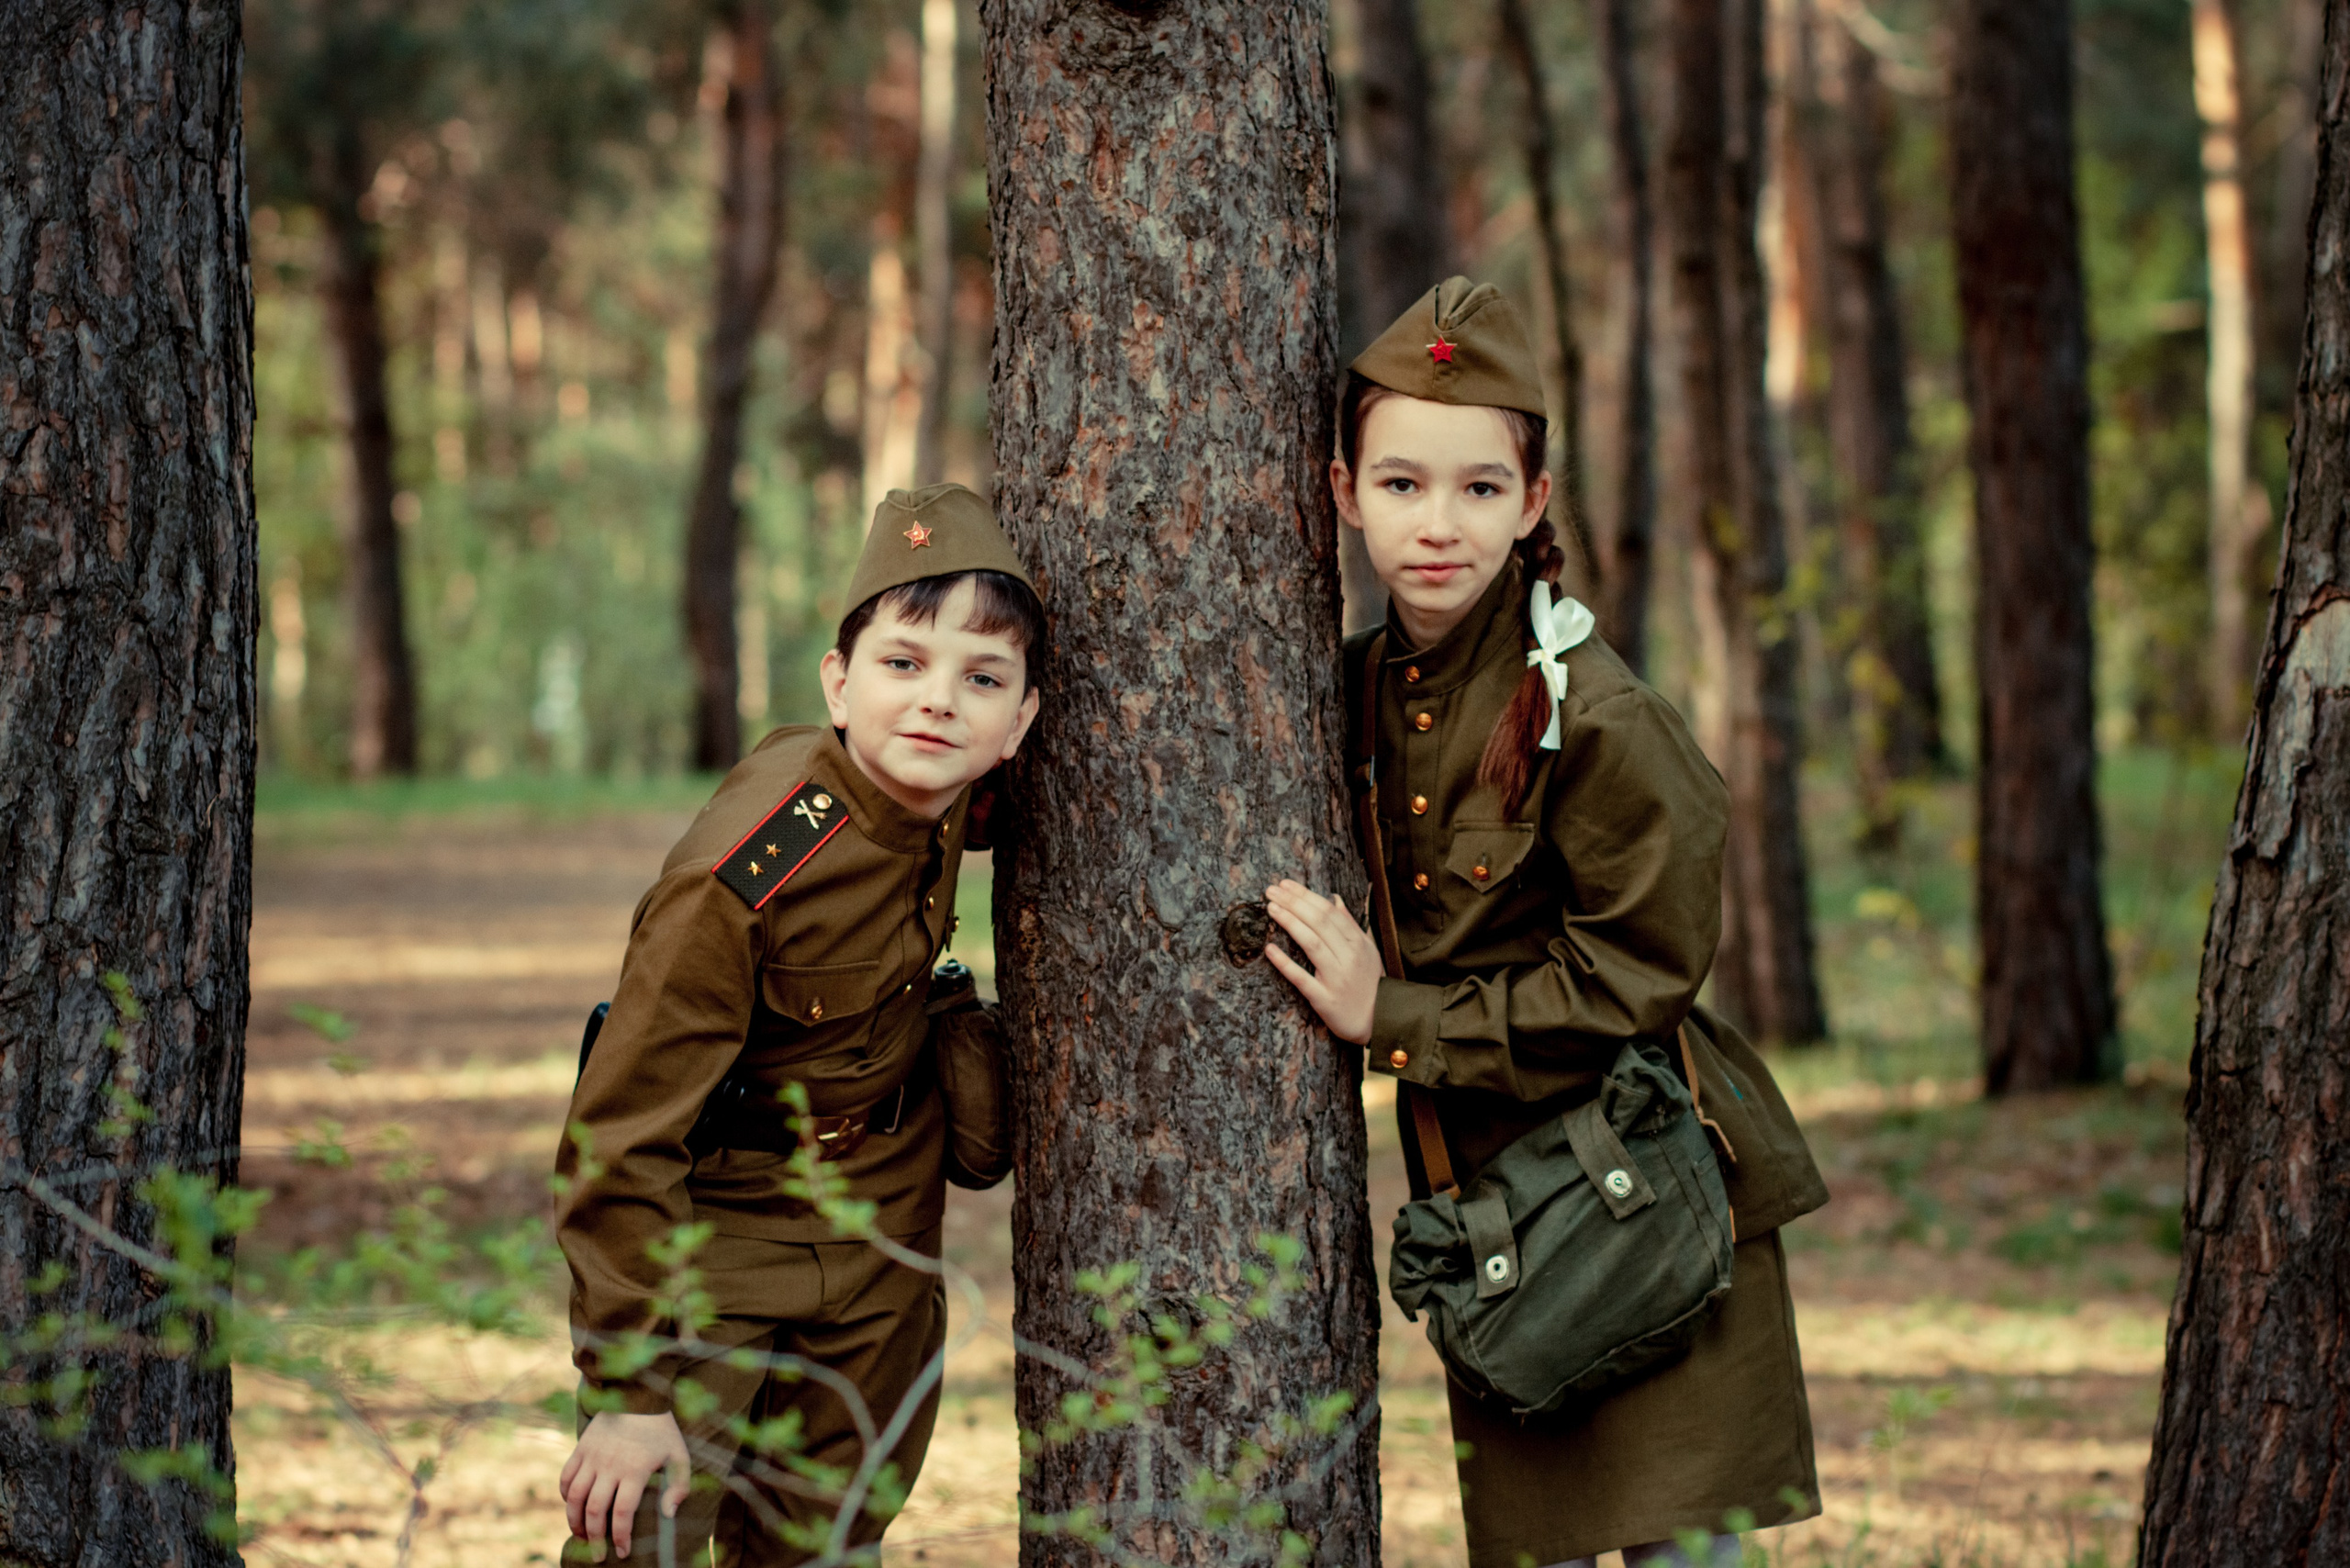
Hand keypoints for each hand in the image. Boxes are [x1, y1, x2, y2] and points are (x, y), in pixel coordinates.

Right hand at [561, 1410, 690, 1558]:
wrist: (639, 1396)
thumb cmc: (662, 1431)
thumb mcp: (679, 1456)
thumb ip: (678, 1486)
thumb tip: (668, 1515)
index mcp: (635, 1469)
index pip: (622, 1512)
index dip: (621, 1536)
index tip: (622, 1552)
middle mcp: (610, 1464)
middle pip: (595, 1510)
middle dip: (595, 1538)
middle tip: (599, 1555)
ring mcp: (592, 1456)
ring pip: (574, 1497)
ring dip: (575, 1521)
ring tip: (582, 1536)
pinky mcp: (581, 1448)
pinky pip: (566, 1477)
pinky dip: (565, 1496)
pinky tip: (573, 1508)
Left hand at [1262, 880, 1382, 1044]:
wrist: (1379, 1021)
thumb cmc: (1369, 982)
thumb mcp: (1367, 950)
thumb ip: (1350, 924)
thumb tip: (1334, 898)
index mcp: (1357, 943)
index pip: (1328, 912)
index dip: (1305, 895)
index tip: (1285, 885)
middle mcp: (1348, 957)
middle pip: (1318, 922)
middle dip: (1293, 903)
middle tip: (1270, 891)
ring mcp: (1336, 978)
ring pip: (1311, 944)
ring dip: (1290, 923)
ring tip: (1271, 908)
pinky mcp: (1324, 999)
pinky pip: (1301, 978)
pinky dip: (1284, 963)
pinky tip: (1269, 949)